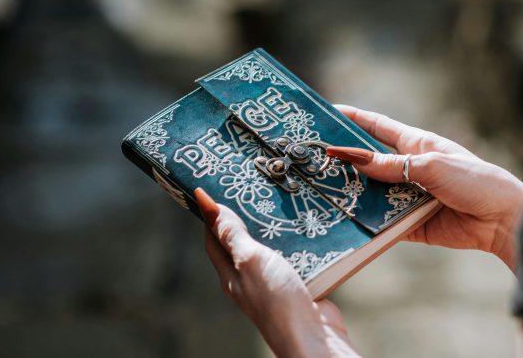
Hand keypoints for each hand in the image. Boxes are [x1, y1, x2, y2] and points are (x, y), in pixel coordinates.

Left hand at [196, 188, 360, 357]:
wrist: (313, 335)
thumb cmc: (276, 301)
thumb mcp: (250, 261)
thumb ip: (233, 236)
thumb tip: (209, 208)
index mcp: (231, 274)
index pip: (213, 238)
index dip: (210, 214)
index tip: (211, 188)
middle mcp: (250, 277)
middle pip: (242, 241)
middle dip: (244, 215)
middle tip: (249, 186)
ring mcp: (275, 280)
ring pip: (272, 246)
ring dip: (275, 225)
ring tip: (280, 200)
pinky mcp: (299, 281)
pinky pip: (296, 254)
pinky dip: (298, 239)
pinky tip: (307, 226)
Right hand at [329, 106, 522, 272]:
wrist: (501, 219)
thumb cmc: (474, 181)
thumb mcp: (432, 166)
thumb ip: (393, 166)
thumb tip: (355, 159)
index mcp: (417, 145)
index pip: (379, 128)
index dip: (354, 119)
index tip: (328, 112)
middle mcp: (410, 169)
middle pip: (370, 163)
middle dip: (345, 162)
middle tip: (313, 160)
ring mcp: (409, 197)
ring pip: (373, 195)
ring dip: (353, 195)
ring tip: (321, 192)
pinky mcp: (411, 224)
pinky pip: (384, 223)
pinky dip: (368, 224)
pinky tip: (346, 224)